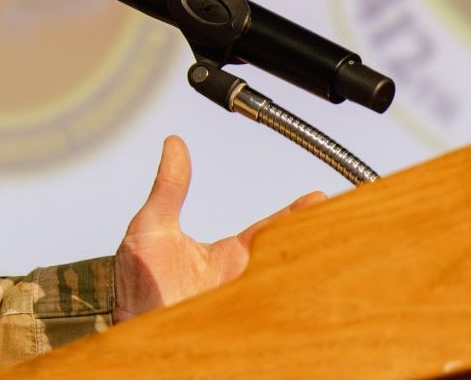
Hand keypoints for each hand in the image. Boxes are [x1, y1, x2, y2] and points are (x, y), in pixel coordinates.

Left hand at [112, 135, 326, 321]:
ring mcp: (243, 303)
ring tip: (338, 248)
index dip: (294, 215)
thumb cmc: (137, 284)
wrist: (129, 324)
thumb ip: (169, 186)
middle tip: (341, 221)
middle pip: (288, 257)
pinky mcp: (241, 324)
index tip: (318, 198)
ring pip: (287, 286)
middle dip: (315, 240)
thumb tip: (173, 145)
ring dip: (310, 269)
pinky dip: (296, 304)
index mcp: (227, 256)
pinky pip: (277, 316)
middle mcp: (240, 280)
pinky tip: (316, 290)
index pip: (269, 230)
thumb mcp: (153, 224)